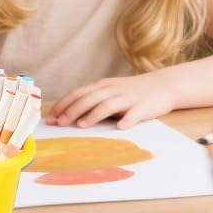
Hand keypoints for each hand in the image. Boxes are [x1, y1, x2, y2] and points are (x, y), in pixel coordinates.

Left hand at [48, 73, 175, 127]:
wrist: (161, 85)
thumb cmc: (131, 91)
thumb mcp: (110, 90)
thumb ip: (93, 98)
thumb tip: (70, 112)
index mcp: (102, 86)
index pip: (78, 93)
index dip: (63, 104)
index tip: (51, 116)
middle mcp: (112, 90)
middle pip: (88, 99)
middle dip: (72, 111)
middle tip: (59, 123)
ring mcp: (128, 98)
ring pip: (107, 105)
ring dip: (93, 115)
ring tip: (81, 125)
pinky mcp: (143, 107)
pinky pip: (134, 114)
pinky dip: (126, 120)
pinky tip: (120, 127)